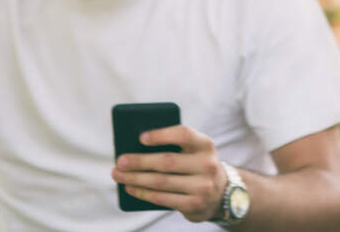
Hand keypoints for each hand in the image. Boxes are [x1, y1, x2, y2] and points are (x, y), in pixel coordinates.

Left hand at [111, 124, 228, 222]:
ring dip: (136, 178)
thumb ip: (173, 146)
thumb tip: (134, 148)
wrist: (221, 192)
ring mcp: (202, 186)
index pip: (183, 134)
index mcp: (205, 144)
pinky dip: (143, 193)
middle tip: (120, 161)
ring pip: (161, 182)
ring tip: (118, 175)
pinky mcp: (194, 204)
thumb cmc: (195, 164)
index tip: (140, 138)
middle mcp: (207, 164)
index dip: (161, 135)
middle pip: (167, 161)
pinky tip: (131, 188)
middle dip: (139, 161)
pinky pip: (162, 198)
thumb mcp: (193, 150)